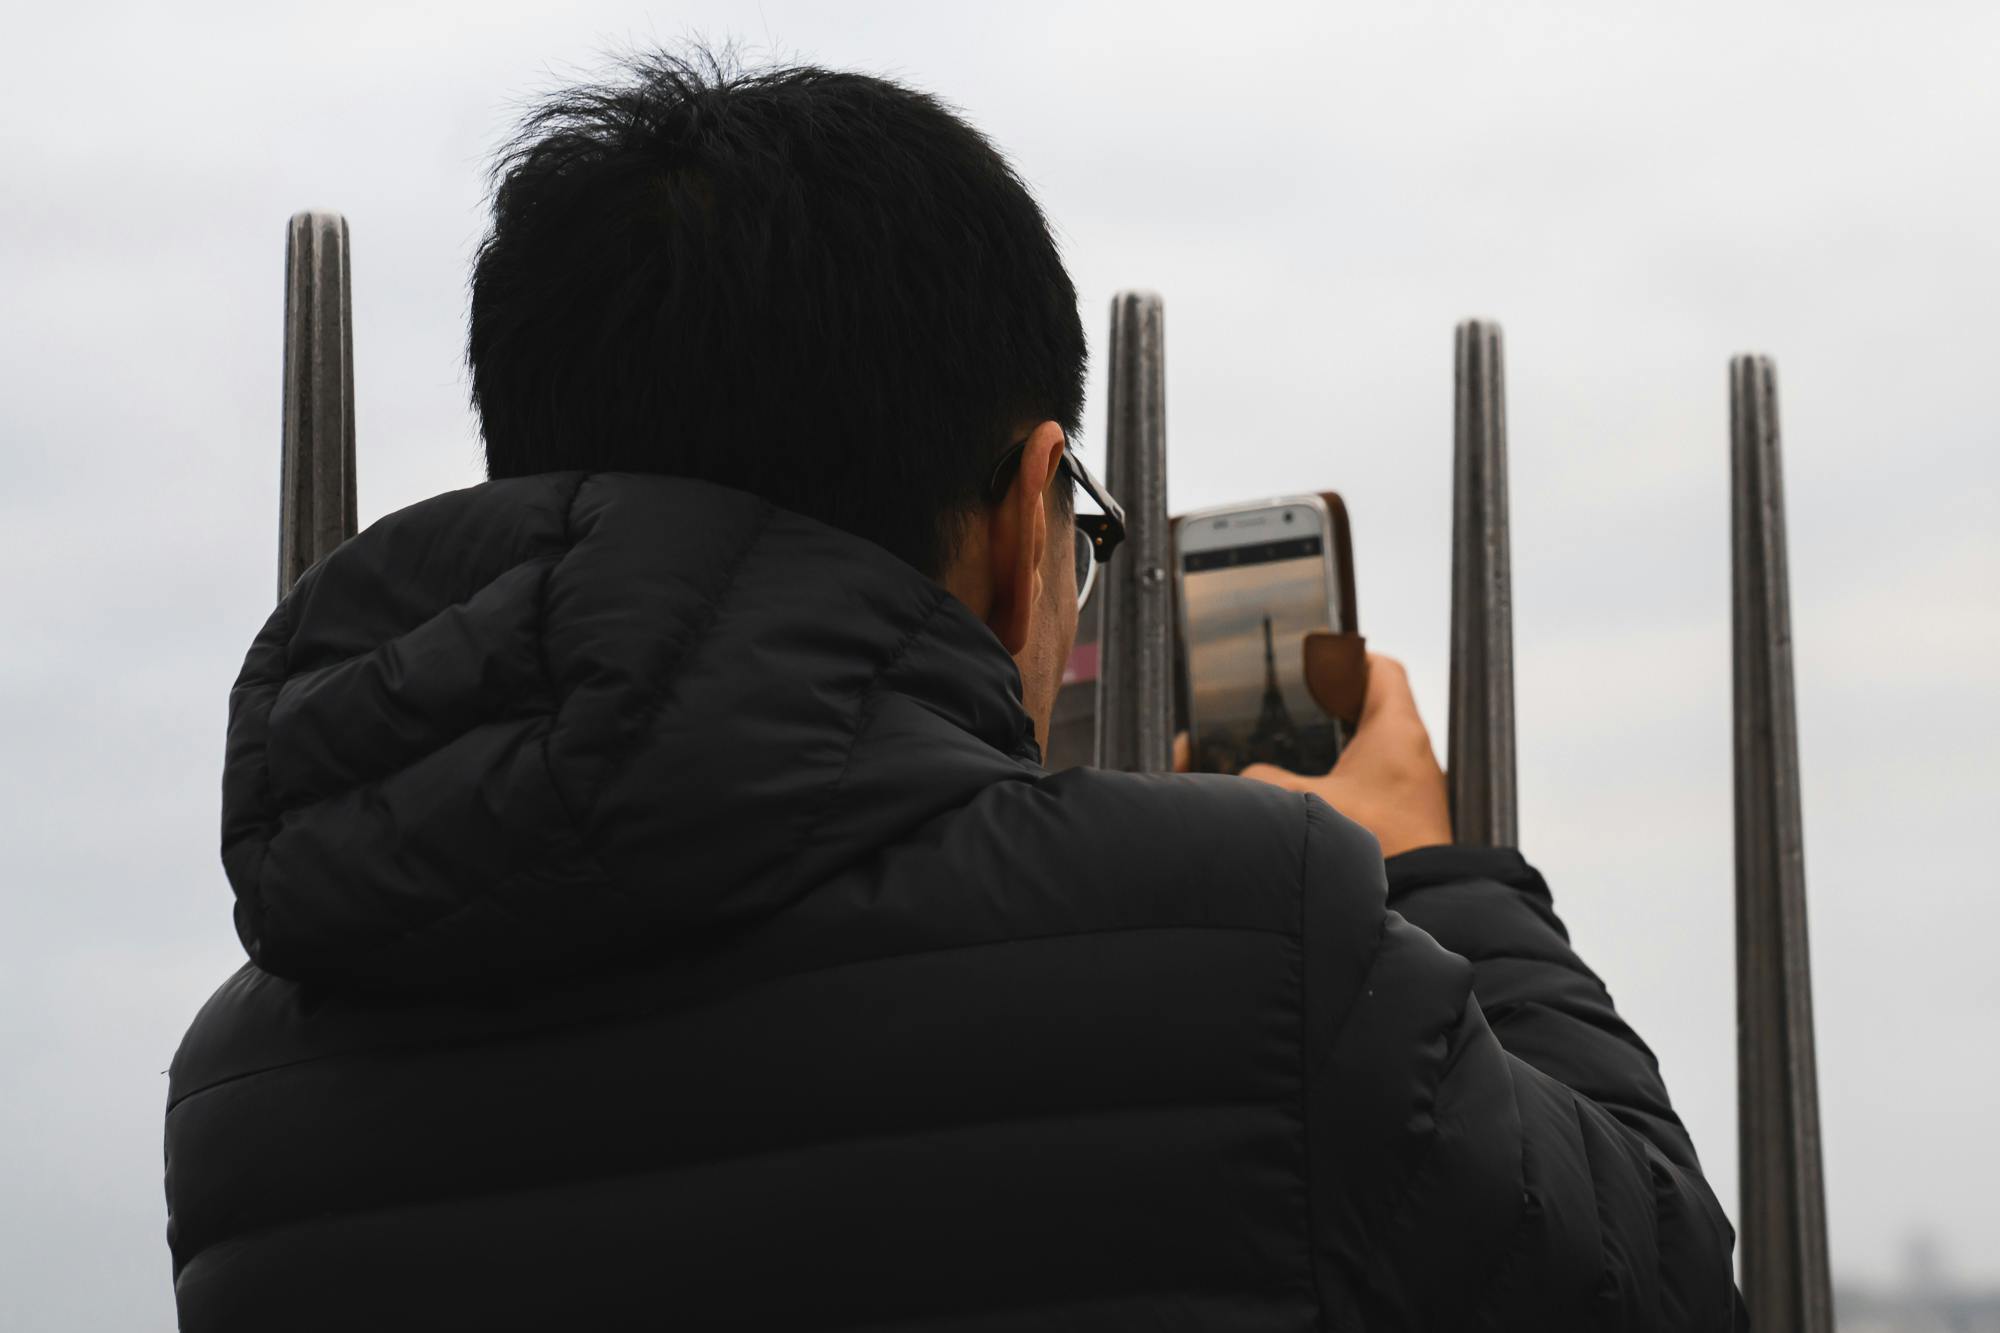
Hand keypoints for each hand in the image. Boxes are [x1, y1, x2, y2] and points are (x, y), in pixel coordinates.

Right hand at [1235, 653, 1452, 858]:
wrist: (1421, 895)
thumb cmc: (1378, 841)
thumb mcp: (1308, 803)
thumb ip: (1267, 781)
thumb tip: (1244, 774)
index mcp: (1396, 727)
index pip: (1381, 669)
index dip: (1349, 658)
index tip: (1317, 662)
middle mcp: (1412, 747)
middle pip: (1376, 703)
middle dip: (1337, 701)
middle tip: (1300, 704)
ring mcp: (1413, 779)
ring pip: (1376, 741)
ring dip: (1343, 740)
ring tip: (1303, 744)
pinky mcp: (1408, 809)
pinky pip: (1378, 773)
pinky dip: (1351, 771)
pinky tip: (1320, 787)